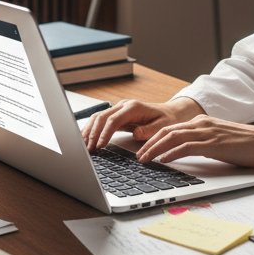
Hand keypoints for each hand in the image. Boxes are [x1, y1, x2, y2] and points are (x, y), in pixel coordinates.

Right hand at [82, 96, 202, 150]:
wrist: (171, 112)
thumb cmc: (167, 119)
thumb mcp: (162, 126)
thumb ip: (149, 130)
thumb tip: (136, 134)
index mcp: (133, 107)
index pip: (113, 120)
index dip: (104, 133)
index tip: (99, 146)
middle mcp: (124, 105)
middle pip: (101, 117)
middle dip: (92, 133)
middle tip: (87, 149)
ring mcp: (119, 108)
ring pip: (98, 117)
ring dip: (89, 130)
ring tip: (83, 146)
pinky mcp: (117, 114)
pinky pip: (100, 120)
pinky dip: (92, 128)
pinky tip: (86, 139)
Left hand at [136, 116, 253, 169]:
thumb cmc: (245, 145)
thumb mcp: (218, 142)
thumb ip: (201, 144)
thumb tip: (183, 155)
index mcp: (201, 123)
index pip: (170, 128)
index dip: (153, 138)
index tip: (142, 149)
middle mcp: (201, 124)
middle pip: (166, 130)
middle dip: (148, 143)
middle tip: (137, 155)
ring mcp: (207, 132)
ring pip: (173, 137)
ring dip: (155, 148)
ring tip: (144, 159)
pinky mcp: (214, 143)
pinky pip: (187, 146)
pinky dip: (173, 153)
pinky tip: (164, 160)